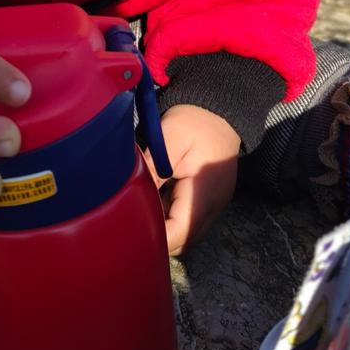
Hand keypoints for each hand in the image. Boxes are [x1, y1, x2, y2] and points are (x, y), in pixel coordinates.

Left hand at [144, 105, 240, 255]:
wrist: (221, 109)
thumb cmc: (194, 121)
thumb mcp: (168, 138)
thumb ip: (151, 169)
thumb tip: (129, 196)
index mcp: (204, 193)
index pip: (178, 233)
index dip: (154, 236)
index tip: (129, 229)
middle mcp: (214, 206)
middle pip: (183, 241)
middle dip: (157, 236)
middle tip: (130, 218)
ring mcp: (215, 205)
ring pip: (187, 235)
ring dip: (165, 228)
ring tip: (142, 208)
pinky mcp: (211, 200)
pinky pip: (190, 221)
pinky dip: (172, 217)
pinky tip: (156, 200)